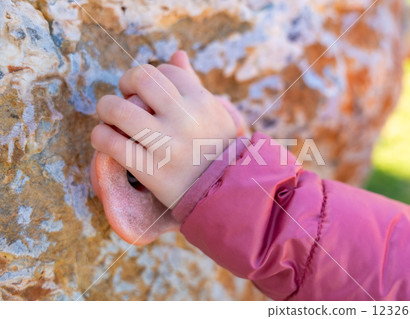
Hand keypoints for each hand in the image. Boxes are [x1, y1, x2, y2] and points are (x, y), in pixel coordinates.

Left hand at [91, 51, 236, 206]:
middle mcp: (185, 119)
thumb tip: (177, 54)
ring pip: (118, 110)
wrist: (226, 193)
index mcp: (202, 101)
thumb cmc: (219, 149)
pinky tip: (104, 139)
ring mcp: (167, 145)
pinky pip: (112, 144)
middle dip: (125, 81)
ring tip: (108, 118)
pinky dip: (100, 137)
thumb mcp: (216, 113)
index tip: (146, 91)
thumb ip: (194, 84)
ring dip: (106, 108)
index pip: (164, 70)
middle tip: (123, 96)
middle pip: (140, 78)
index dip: (150, 77)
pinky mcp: (152, 171)